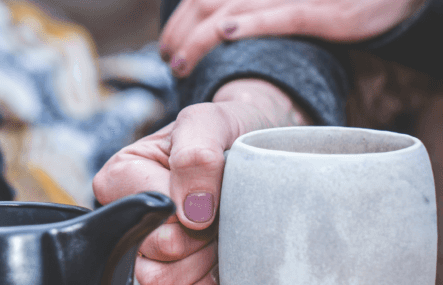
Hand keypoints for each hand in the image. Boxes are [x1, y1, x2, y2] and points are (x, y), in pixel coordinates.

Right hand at [93, 79, 310, 284]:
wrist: (265, 149)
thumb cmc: (229, 130)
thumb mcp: (210, 121)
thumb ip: (195, 156)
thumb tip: (191, 212)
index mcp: (122, 179)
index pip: (144, 215)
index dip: (184, 213)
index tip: (212, 197)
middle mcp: (129, 222)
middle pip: (150, 257)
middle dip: (197, 243)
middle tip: (223, 220)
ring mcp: (151, 257)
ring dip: (201, 270)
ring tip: (223, 243)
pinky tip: (220, 281)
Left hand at [160, 0, 427, 76]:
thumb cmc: (333, 5)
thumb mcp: (282, 10)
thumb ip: (252, 16)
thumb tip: (216, 39)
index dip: (180, 21)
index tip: (167, 48)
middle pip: (208, 3)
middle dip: (181, 34)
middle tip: (170, 62)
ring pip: (232, 10)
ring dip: (199, 38)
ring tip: (179, 63)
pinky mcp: (322, 14)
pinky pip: (280, 16)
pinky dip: (250, 23)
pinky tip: (226, 32)